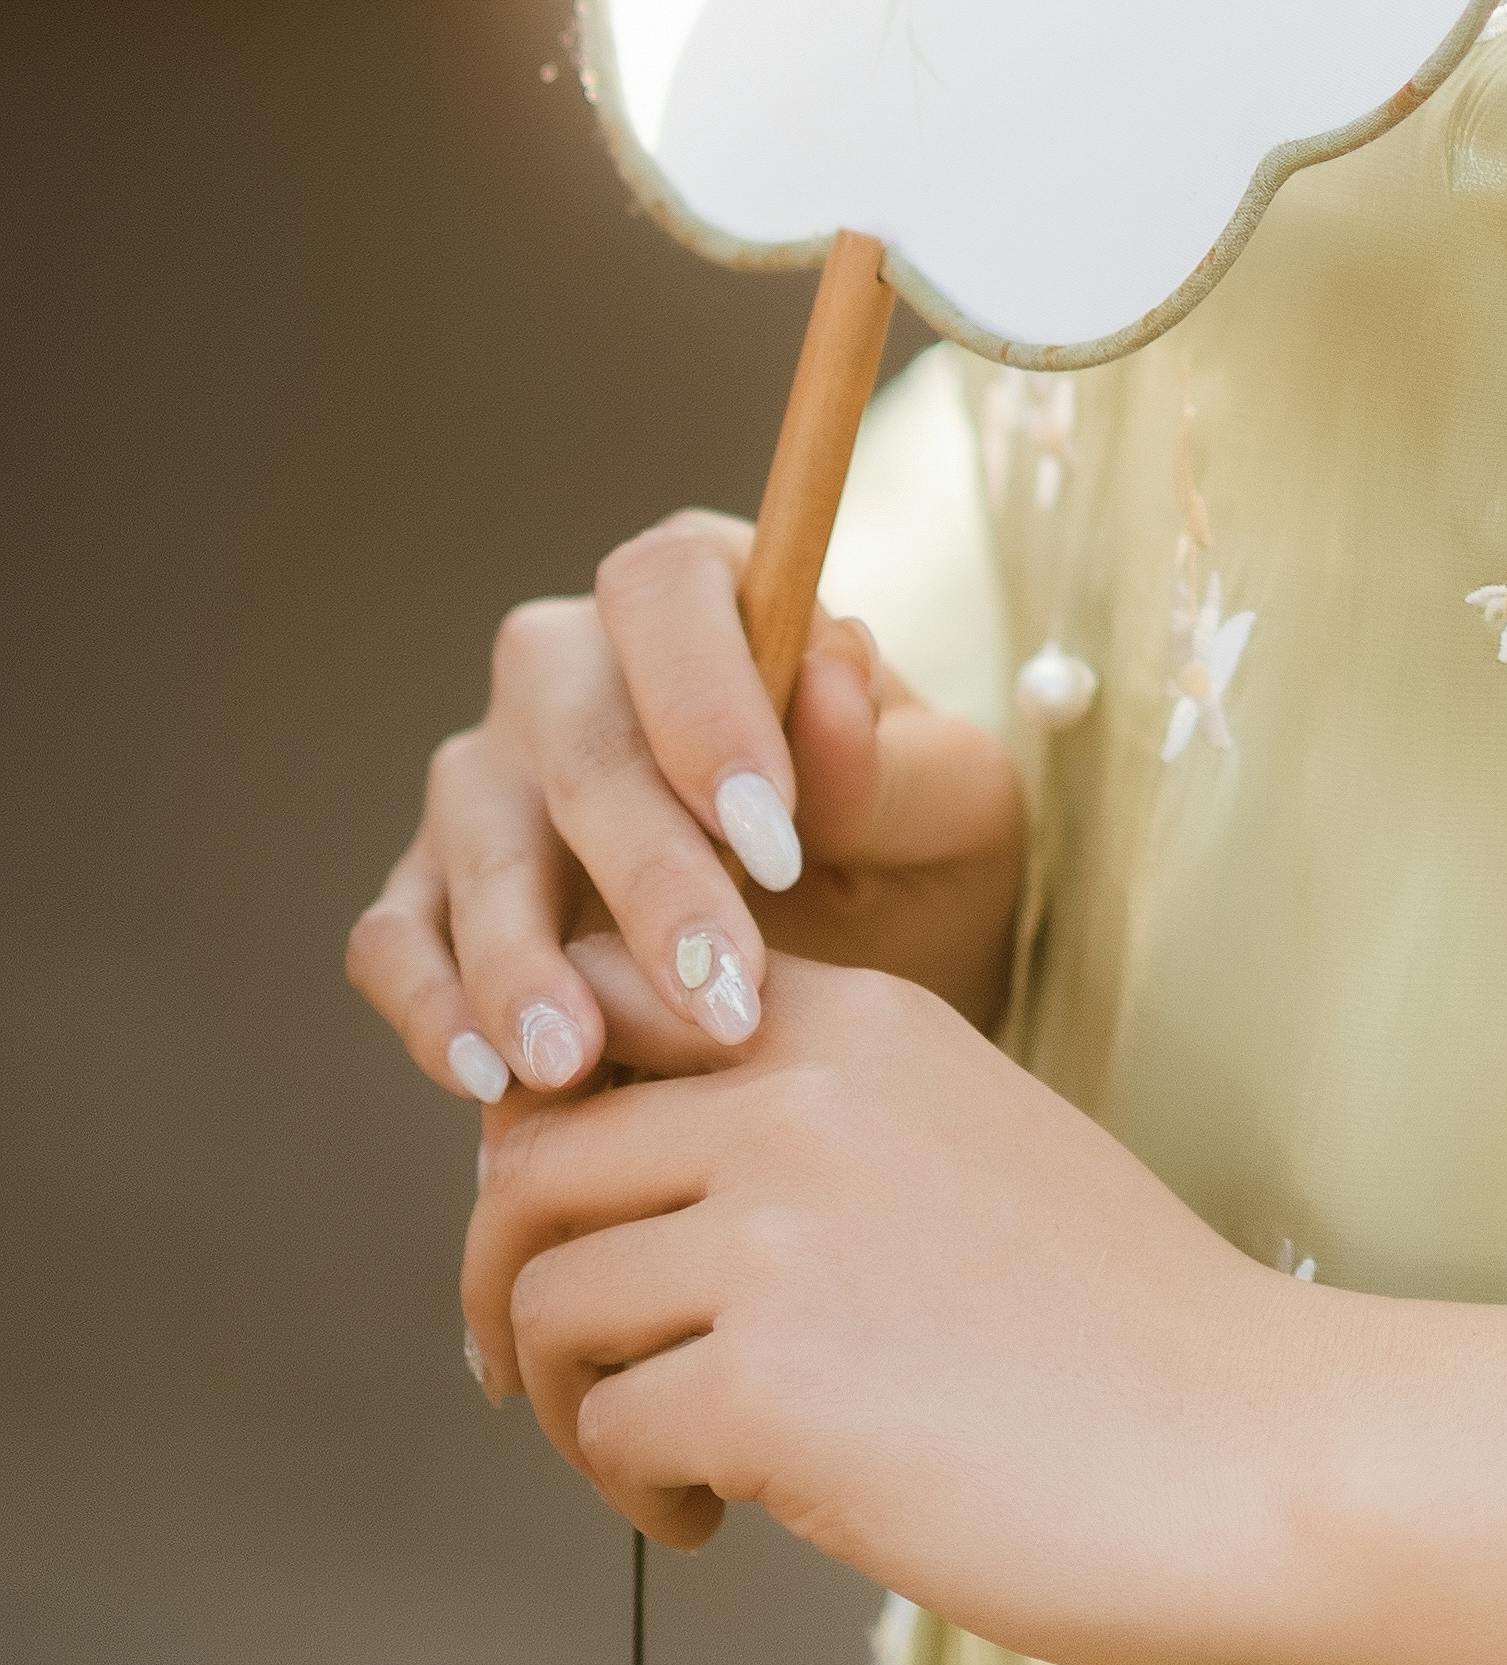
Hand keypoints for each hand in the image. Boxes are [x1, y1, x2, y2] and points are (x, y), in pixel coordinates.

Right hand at [347, 508, 1026, 1106]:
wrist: (856, 991)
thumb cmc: (914, 864)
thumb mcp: (954, 819)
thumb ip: (895, 762)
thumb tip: (828, 673)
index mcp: (711, 595)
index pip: (668, 585)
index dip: (705, 701)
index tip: (775, 842)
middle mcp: (578, 664)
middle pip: (569, 723)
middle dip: (643, 870)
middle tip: (720, 996)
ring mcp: (493, 776)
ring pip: (474, 828)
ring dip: (520, 952)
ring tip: (575, 1064)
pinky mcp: (437, 893)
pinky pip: (395, 930)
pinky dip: (428, 1001)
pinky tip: (490, 1078)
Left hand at [462, 959, 1296, 1658]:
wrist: (1250, 1444)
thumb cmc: (1123, 1326)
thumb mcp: (968, 1139)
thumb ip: (820, 1124)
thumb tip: (629, 1178)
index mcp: (859, 1020)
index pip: (606, 1003)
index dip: (550, 1116)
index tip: (579, 1220)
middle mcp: (801, 1096)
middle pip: (531, 1157)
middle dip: (510, 1276)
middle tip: (551, 1369)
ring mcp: (779, 1234)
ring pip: (546, 1298)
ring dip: (564, 1400)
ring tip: (659, 1463)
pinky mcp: (768, 1383)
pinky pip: (607, 1425)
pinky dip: (630, 1488)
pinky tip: (714, 1520)